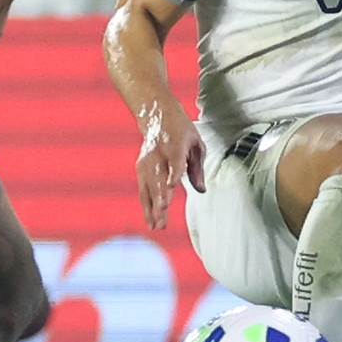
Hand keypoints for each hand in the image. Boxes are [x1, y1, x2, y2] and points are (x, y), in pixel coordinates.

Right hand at [135, 103, 203, 230]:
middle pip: (158, 178)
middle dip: (160, 197)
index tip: (171, 187)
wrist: (157, 115)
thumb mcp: (196, 144)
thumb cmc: (181, 131)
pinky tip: (151, 222)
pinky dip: (146, 206)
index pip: (174, 162)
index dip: (173, 174)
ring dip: (152, 208)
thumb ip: (198, 168)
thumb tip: (201, 190)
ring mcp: (146, 162)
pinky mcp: (140, 168)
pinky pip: (143, 190)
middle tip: (163, 215)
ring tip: (157, 226)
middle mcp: (158, 155)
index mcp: (175, 145)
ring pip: (148, 188)